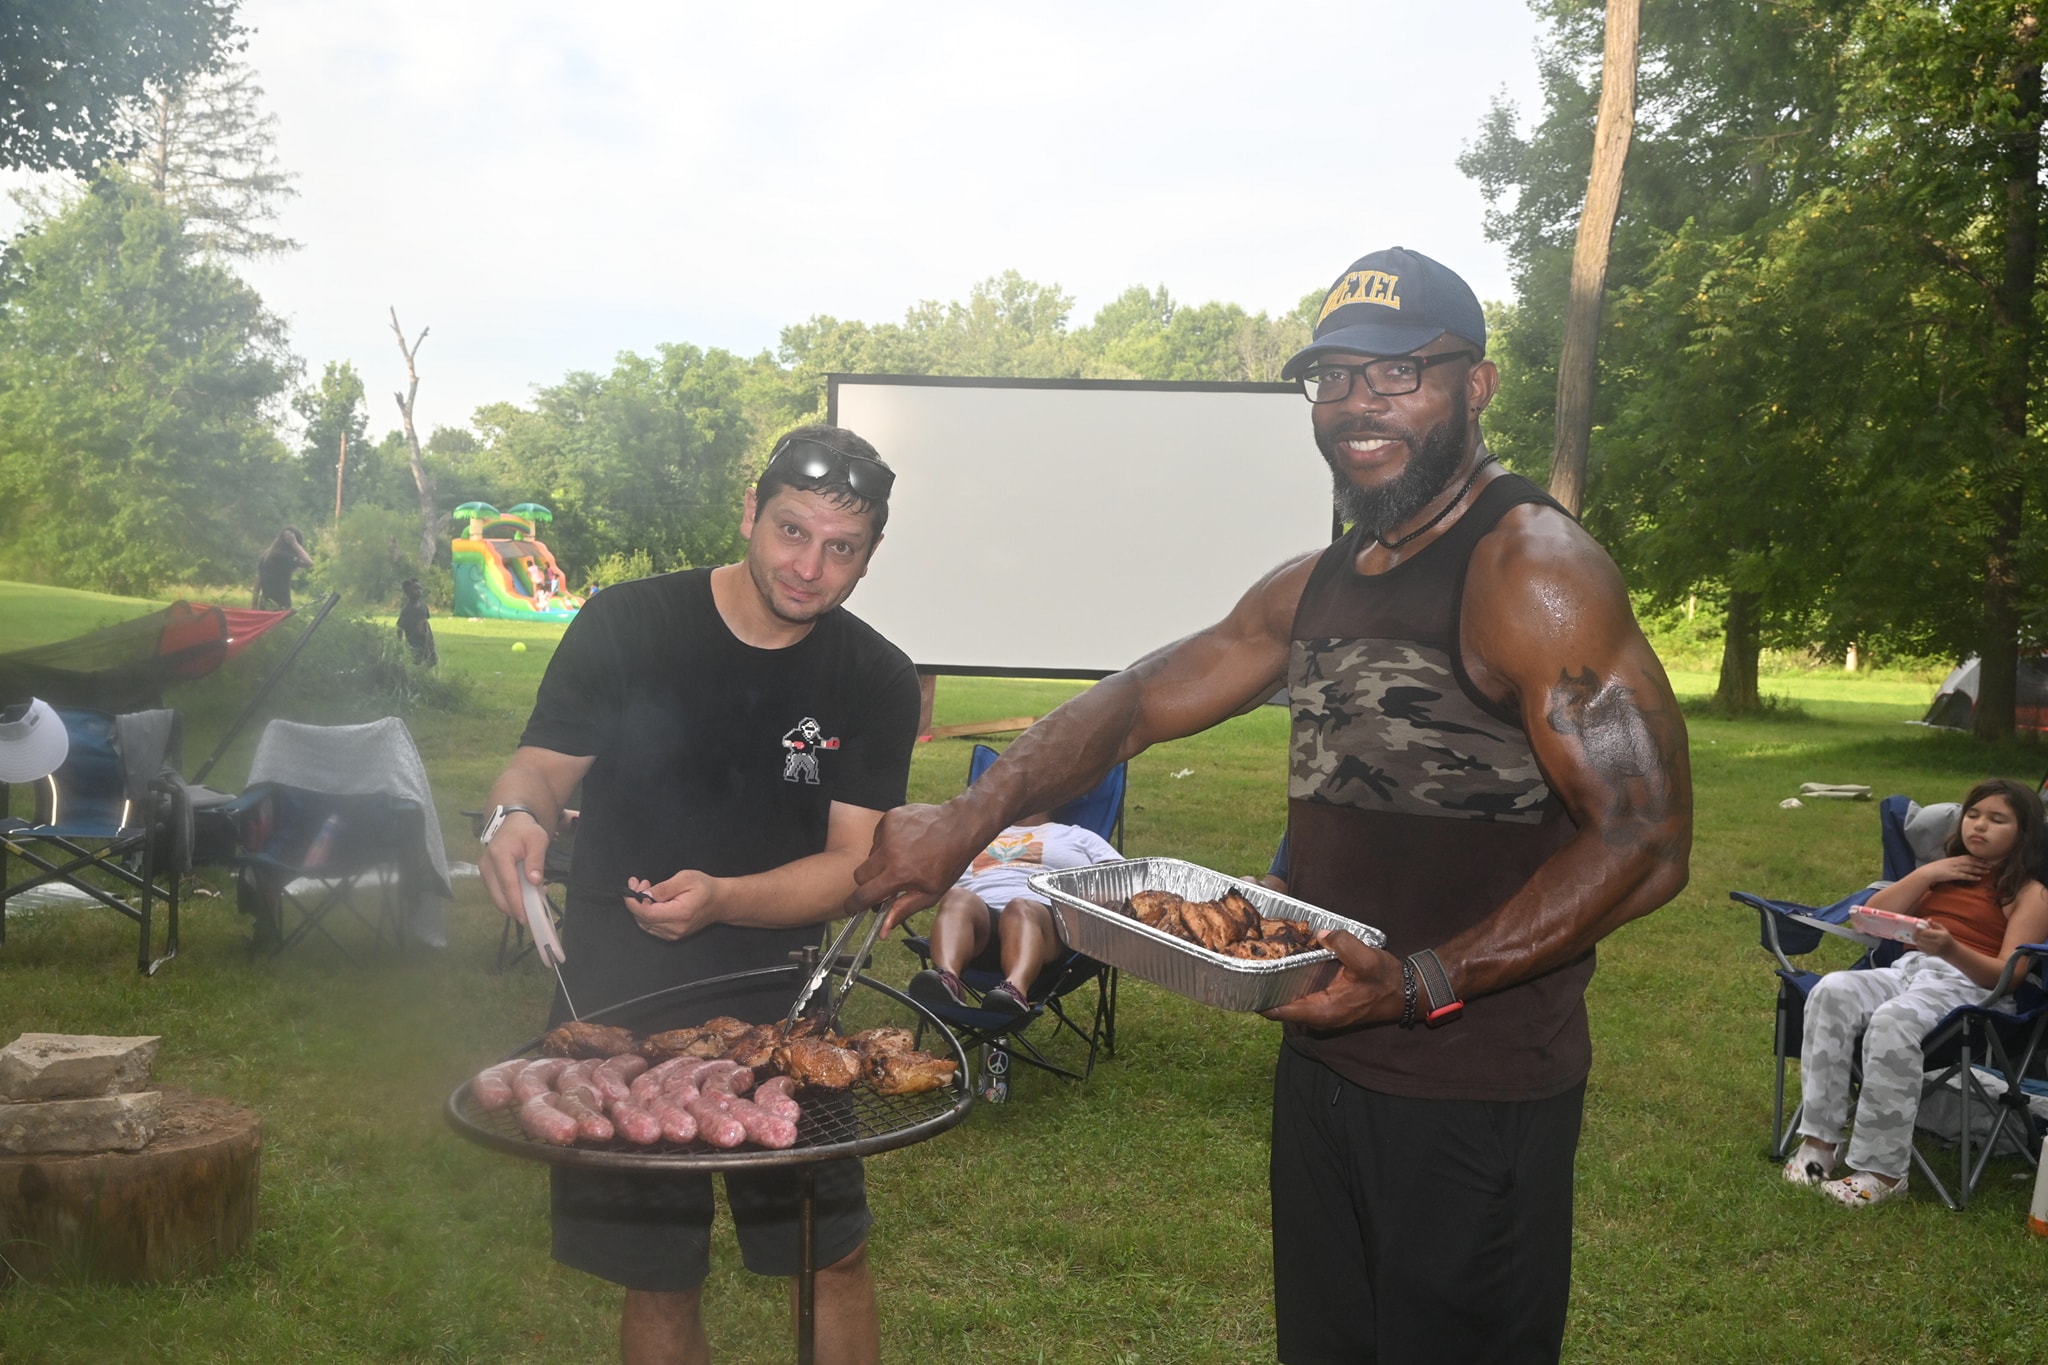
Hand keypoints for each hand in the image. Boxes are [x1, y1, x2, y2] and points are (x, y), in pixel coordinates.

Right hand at [478, 813, 547, 923]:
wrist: (513, 823)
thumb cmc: (527, 831)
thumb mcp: (538, 840)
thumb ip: (536, 860)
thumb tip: (534, 881)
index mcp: (499, 855)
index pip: (507, 884)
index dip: (516, 902)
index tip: (525, 917)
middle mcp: (486, 864)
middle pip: (498, 894)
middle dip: (513, 909)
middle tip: (529, 918)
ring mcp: (484, 871)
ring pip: (496, 896)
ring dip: (512, 904)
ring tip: (531, 904)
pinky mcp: (486, 875)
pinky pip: (497, 891)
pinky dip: (509, 898)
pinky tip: (524, 896)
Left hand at [626, 871, 721, 940]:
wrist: (721, 902)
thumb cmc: (706, 888)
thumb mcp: (685, 879)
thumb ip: (663, 888)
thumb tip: (645, 894)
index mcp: (680, 913)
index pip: (647, 913)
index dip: (633, 902)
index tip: (629, 889)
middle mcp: (675, 928)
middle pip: (643, 919)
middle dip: (636, 901)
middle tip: (640, 883)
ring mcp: (674, 934)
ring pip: (645, 924)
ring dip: (640, 907)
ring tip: (646, 890)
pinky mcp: (673, 935)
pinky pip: (651, 927)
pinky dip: (646, 914)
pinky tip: (651, 902)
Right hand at [847, 802, 989, 937]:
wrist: (960, 827)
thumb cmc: (948, 862)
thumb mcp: (931, 893)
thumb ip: (903, 910)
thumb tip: (882, 931)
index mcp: (898, 873)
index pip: (863, 894)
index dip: (854, 905)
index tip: (853, 909)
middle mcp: (888, 852)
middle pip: (859, 875)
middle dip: (868, 883)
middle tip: (885, 882)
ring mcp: (887, 832)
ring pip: (869, 855)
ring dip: (880, 861)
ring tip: (904, 858)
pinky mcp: (889, 818)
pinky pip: (877, 837)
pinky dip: (887, 843)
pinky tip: (905, 842)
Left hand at [1261, 931, 1402, 1028]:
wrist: (1404, 993)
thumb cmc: (1386, 981)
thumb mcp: (1368, 960)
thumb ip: (1344, 945)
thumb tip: (1322, 933)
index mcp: (1322, 1011)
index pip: (1279, 1011)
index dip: (1258, 997)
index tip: (1243, 978)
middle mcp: (1317, 1016)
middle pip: (1278, 1005)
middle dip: (1262, 985)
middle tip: (1247, 961)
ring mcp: (1320, 1011)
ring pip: (1288, 999)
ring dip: (1275, 982)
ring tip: (1259, 958)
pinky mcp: (1324, 1003)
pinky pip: (1299, 994)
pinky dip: (1289, 980)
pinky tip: (1283, 960)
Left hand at [1911, 919, 1954, 957]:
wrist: (1952, 951)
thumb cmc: (1947, 938)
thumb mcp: (1944, 930)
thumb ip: (1935, 924)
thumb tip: (1928, 920)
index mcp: (1941, 936)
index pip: (1926, 932)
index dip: (1919, 930)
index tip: (1917, 928)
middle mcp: (1937, 943)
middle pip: (1921, 938)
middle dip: (1915, 934)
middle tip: (1914, 932)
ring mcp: (1934, 949)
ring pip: (1919, 943)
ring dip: (1916, 939)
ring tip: (1916, 937)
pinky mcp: (1931, 953)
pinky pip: (1920, 948)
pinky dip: (1918, 944)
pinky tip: (1920, 942)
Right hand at [1920, 855, 1992, 885]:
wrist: (1928, 872)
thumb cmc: (1936, 868)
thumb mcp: (1946, 863)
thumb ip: (1954, 863)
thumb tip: (1960, 864)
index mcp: (1955, 859)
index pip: (1969, 857)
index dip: (1978, 859)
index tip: (1985, 860)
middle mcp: (1956, 862)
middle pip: (1972, 862)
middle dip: (1982, 864)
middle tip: (1991, 866)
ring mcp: (1955, 868)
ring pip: (1971, 868)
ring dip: (1980, 870)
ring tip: (1988, 872)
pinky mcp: (1953, 875)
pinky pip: (1965, 876)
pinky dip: (1973, 877)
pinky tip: (1979, 878)